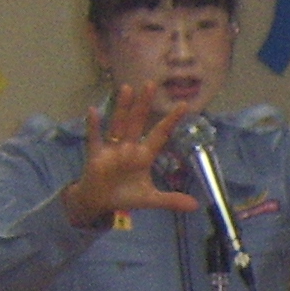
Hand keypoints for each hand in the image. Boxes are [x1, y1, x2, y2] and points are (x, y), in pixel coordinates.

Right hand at [67, 85, 197, 226]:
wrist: (100, 202)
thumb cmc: (125, 196)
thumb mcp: (150, 199)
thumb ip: (171, 200)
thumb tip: (196, 206)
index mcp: (144, 155)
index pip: (161, 134)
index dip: (171, 121)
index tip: (184, 105)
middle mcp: (129, 147)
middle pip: (138, 122)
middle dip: (144, 104)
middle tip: (150, 84)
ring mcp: (112, 149)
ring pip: (118, 124)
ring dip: (123, 108)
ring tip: (127, 88)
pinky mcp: (96, 155)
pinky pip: (95, 138)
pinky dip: (94, 125)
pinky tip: (94, 111)